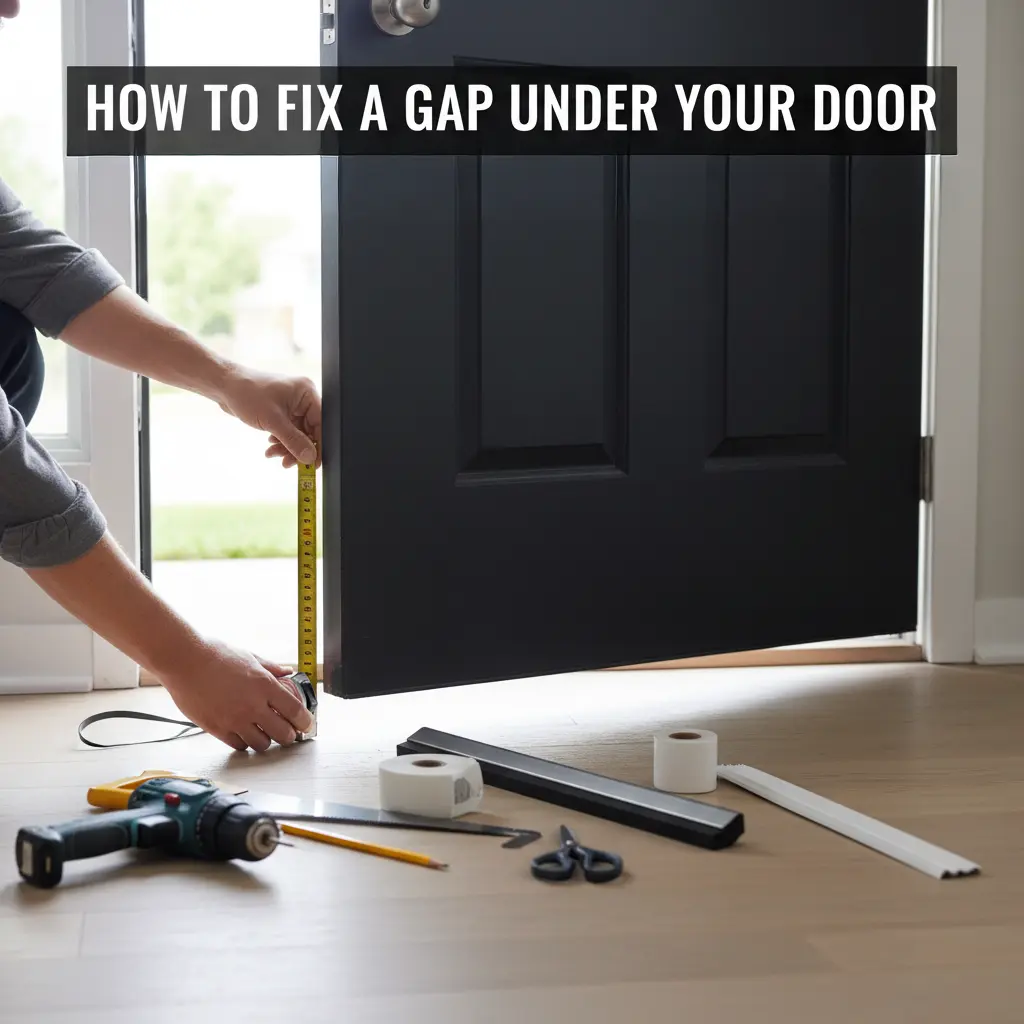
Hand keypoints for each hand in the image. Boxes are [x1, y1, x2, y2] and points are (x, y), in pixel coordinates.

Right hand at [156, 639, 314, 751]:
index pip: (295, 711)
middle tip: (288, 732)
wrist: (184, 661)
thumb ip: (271, 668)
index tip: (306, 724)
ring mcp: (235, 720)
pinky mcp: (217, 728)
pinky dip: (244, 743)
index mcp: (265, 685)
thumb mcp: (250, 656)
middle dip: (289, 735)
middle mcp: (253, 706)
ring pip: (262, 744)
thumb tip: (287, 672)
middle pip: (283, 734)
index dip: (305, 721)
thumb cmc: (215, 654)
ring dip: (267, 741)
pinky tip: (244, 734)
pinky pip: (238, 745)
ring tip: (265, 734)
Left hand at [217, 366, 321, 468]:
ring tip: (274, 455)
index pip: (321, 423)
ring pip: (298, 434)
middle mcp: (302, 398)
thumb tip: (309, 457)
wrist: (224, 386)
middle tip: (290, 463)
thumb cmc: (247, 393)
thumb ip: (293, 441)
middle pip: (310, 431)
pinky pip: (288, 433)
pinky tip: (270, 447)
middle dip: (298, 448)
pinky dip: (281, 442)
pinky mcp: (282, 413)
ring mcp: (292, 406)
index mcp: (306, 393)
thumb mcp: (273, 420)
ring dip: (287, 447)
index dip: (318, 444)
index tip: (313, 462)